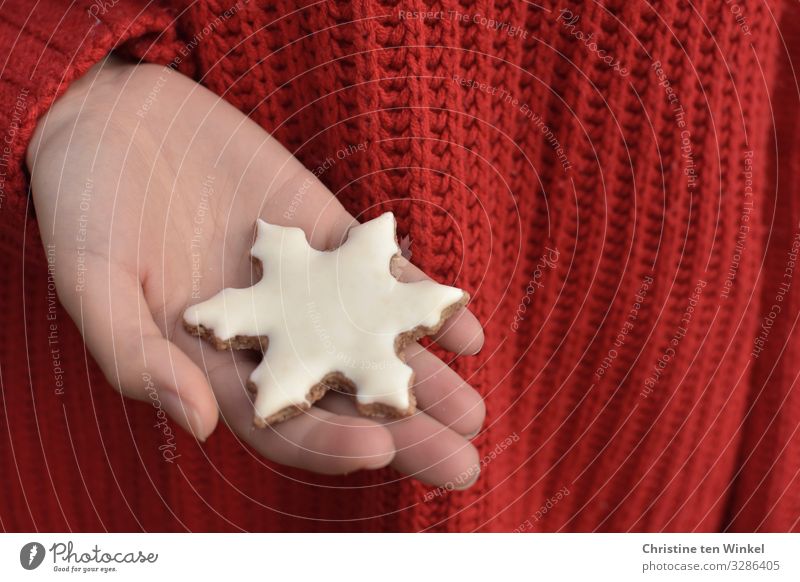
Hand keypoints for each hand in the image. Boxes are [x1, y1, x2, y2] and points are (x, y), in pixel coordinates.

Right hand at [27, 57, 484, 486]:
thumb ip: (137, 357)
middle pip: (344, 395)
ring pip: (374, 342)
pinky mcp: (329, 235)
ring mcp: (307, 286)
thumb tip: (200, 425)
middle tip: (460, 464)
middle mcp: (271, 334)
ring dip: (426, 378)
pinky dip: (421, 300)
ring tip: (473, 411)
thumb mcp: (91, 283)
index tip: (377, 449)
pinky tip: (465, 331)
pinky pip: (383, 274)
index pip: (281, 422)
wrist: (116, 118)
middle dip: (403, 431)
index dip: (328, 440)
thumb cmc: (87, 206)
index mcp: (214, 363)